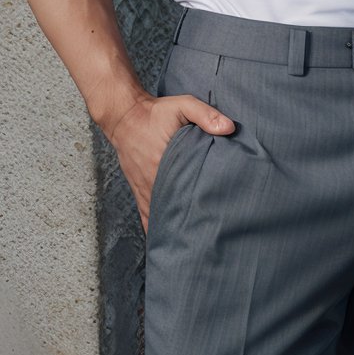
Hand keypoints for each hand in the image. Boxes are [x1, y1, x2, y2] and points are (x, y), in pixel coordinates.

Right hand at [108, 94, 235, 233]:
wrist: (124, 114)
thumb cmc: (156, 111)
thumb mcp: (183, 105)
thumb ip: (206, 115)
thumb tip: (229, 128)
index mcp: (165, 163)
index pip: (186, 192)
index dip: (200, 208)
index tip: (213, 223)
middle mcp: (153, 180)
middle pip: (173, 209)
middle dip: (188, 224)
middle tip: (206, 242)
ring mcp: (144, 186)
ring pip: (157, 215)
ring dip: (170, 228)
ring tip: (186, 248)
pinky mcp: (138, 187)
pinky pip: (144, 213)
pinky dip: (152, 226)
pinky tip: (160, 241)